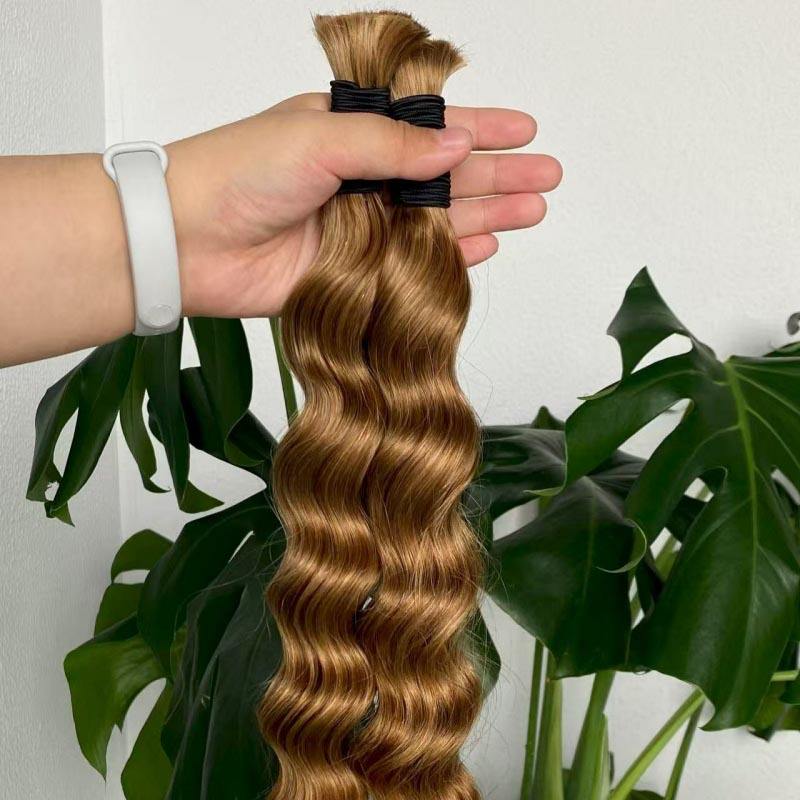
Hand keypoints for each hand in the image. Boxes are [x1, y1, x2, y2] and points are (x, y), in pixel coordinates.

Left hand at [165, 93, 561, 318]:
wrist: (189, 241)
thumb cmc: (242, 172)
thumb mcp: (322, 137)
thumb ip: (394, 146)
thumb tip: (461, 144)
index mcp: (352, 133)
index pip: (430, 127)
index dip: (480, 127)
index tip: (526, 129)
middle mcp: (362, 179)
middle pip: (445, 176)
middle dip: (498, 175)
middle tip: (547, 177)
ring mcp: (362, 228)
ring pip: (437, 221)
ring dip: (486, 216)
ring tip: (534, 210)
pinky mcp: (356, 272)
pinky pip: (413, 265)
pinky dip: (449, 259)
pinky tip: (484, 250)